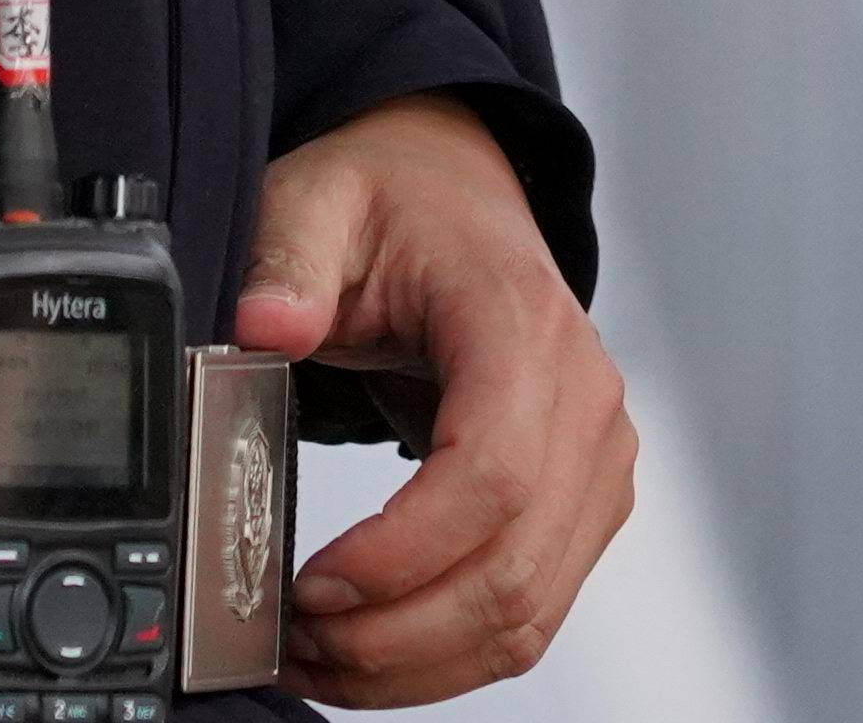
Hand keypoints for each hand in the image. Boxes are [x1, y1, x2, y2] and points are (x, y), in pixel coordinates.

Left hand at [241, 97, 635, 706]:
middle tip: (287, 640)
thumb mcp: (321, 202)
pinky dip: (446, 659)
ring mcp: (595, 461)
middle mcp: (585, 400)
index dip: (404, 552)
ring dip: (413, 664)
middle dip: (391, 634)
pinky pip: (529, 615)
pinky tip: (368, 654)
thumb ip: (291, 260)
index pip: (495, 470)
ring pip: (526, 615)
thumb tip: (267, 324)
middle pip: (512, 568)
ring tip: (315, 659)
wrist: (458, 197)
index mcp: (522, 323)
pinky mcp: (582, 507)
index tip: (311, 583)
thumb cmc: (397, 206)